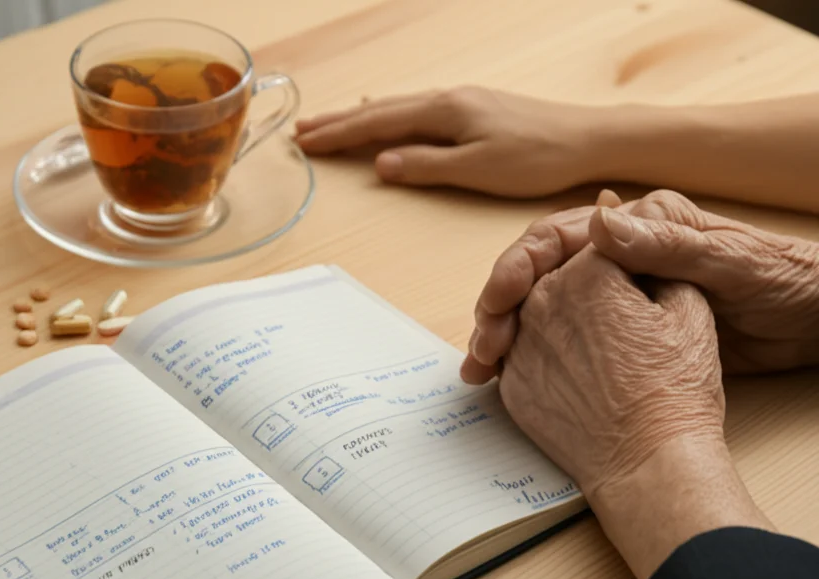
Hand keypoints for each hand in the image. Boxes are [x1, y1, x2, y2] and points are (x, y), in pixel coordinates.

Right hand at [294, 87, 601, 195]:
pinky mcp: (474, 107)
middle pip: (381, 109)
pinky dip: (389, 112)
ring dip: (361, 116)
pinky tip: (387, 112)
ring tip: (330, 122)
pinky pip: (417, 107)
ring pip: (398, 106)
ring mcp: (462, 100)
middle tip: (302, 130)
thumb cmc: (536, 158)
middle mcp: (448, 99)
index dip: (339, 134)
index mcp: (444, 111)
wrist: (587, 138)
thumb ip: (426, 165)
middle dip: (339, 121)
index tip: (305, 142)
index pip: (378, 123)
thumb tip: (380, 162)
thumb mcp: (477, 170)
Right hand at [461, 190, 818, 381]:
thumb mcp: (729, 260)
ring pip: (542, 309)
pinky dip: (532, 357)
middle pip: (536, 274)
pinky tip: (512, 377)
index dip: (518, 266)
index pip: (555, 237)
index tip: (499, 300)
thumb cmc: (785, 280)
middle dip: (499, 307)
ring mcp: (616, 294)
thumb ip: (666, 241)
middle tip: (482, 346)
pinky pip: (563, 339)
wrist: (817, 321)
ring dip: (507, 335)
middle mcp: (618, 254)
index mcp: (638, 225)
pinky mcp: (622, 329)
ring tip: (482, 366)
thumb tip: (598, 217)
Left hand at [500, 246, 724, 494]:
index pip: (598, 248)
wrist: (647, 460)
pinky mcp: (510, 384)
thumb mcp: (688, 306)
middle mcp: (540, 301)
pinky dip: (543, 358)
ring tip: (595, 350)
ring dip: (557, 322)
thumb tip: (628, 237)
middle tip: (616, 322)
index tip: (637, 288)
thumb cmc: (675, 388)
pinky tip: (573, 374)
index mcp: (585, 272)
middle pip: (558, 277)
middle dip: (584, 292)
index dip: (623, 266)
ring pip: (533, 315)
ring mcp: (518, 345)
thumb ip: (654, 261)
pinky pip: (520, 356)